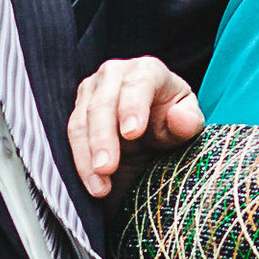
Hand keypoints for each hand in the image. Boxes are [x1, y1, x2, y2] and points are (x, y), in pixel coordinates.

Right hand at [69, 53, 203, 197]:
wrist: (150, 130)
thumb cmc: (170, 121)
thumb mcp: (186, 124)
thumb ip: (187, 121)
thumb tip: (179, 118)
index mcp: (147, 71)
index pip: (138, 83)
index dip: (133, 107)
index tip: (132, 133)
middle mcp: (115, 74)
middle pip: (103, 104)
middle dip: (103, 138)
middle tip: (107, 168)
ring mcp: (91, 91)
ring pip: (81, 122)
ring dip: (87, 157)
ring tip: (100, 187)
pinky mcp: (77, 111)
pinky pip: (71, 138)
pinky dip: (80, 163)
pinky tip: (92, 184)